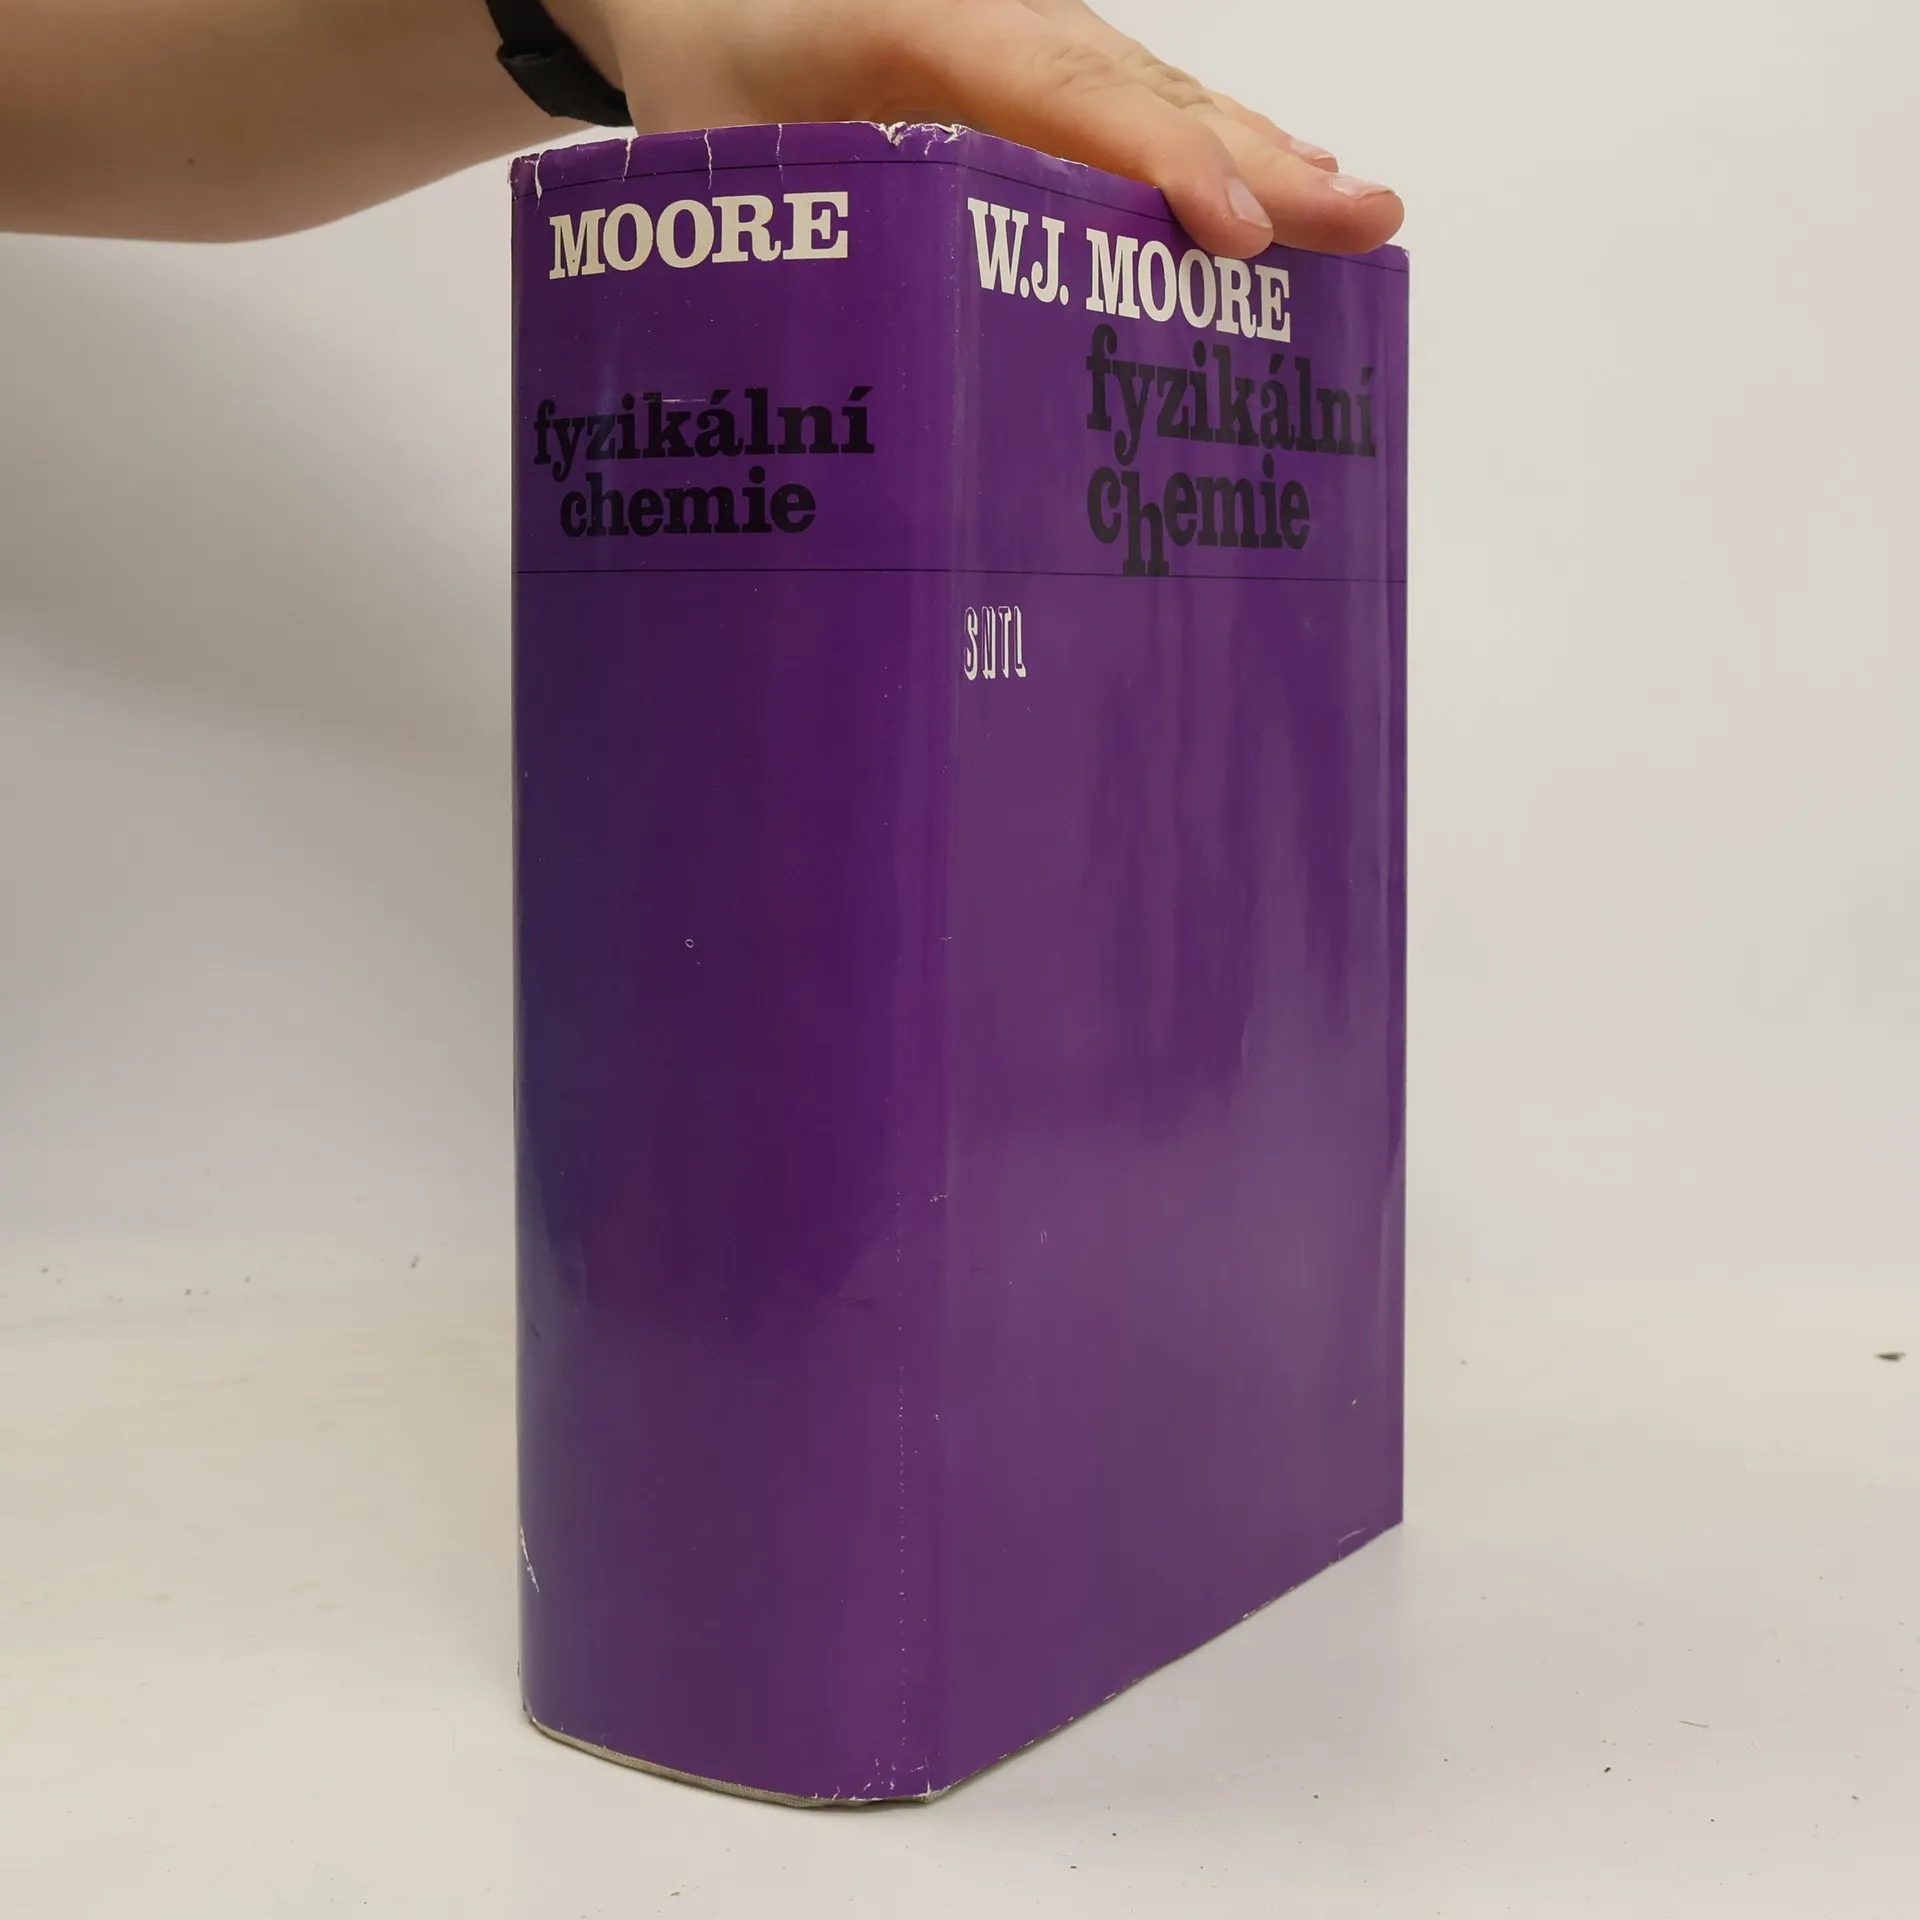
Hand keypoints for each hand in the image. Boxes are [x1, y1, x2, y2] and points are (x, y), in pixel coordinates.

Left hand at [551, 0, 1401, 257]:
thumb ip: (785, 251)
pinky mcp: (1029, 54)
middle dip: (1259, 161)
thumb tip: (844, 405)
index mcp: (912, 20)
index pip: (1060, 92)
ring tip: (1349, 211)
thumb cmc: (701, 73)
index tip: (1237, 234)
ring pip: (1155, 88)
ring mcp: (1022, 26)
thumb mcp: (718, 168)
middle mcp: (993, 8)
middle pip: (1142, 88)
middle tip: (1361, 220)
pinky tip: (1271, 174)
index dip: (1159, 166)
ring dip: (1258, 151)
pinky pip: (1130, 96)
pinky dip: (1205, 141)